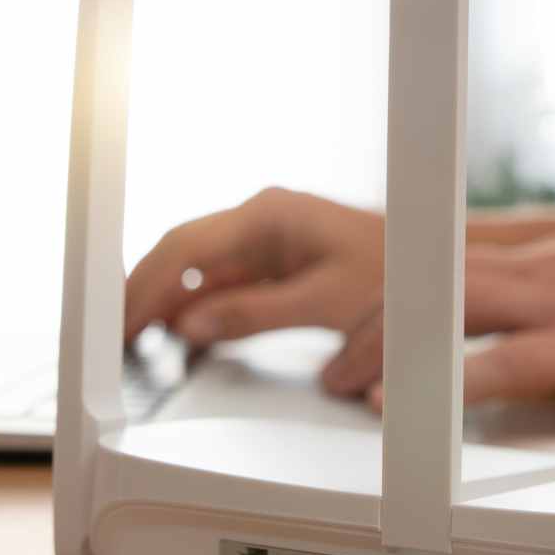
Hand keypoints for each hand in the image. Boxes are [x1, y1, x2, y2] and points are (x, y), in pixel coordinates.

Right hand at [125, 187, 383, 346]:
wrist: (438, 268)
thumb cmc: (396, 274)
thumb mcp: (324, 302)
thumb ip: (253, 314)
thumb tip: (189, 326)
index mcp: (268, 215)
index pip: (185, 247)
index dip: (145, 286)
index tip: (122, 319)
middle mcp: (260, 220)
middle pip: (181, 254)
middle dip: (144, 292)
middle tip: (116, 335)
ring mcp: (266, 241)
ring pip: (198, 270)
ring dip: (167, 301)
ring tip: (135, 339)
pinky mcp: (276, 264)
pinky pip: (223, 284)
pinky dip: (198, 308)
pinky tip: (181, 334)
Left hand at [322, 236, 554, 432]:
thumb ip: (543, 324)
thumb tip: (481, 359)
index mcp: (554, 260)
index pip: (446, 270)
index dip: (390, 303)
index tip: (352, 341)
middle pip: (435, 283)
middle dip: (373, 329)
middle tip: (332, 376)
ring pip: (460, 308)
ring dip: (396, 351)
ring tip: (353, 390)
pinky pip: (515, 358)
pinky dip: (455, 382)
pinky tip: (420, 406)